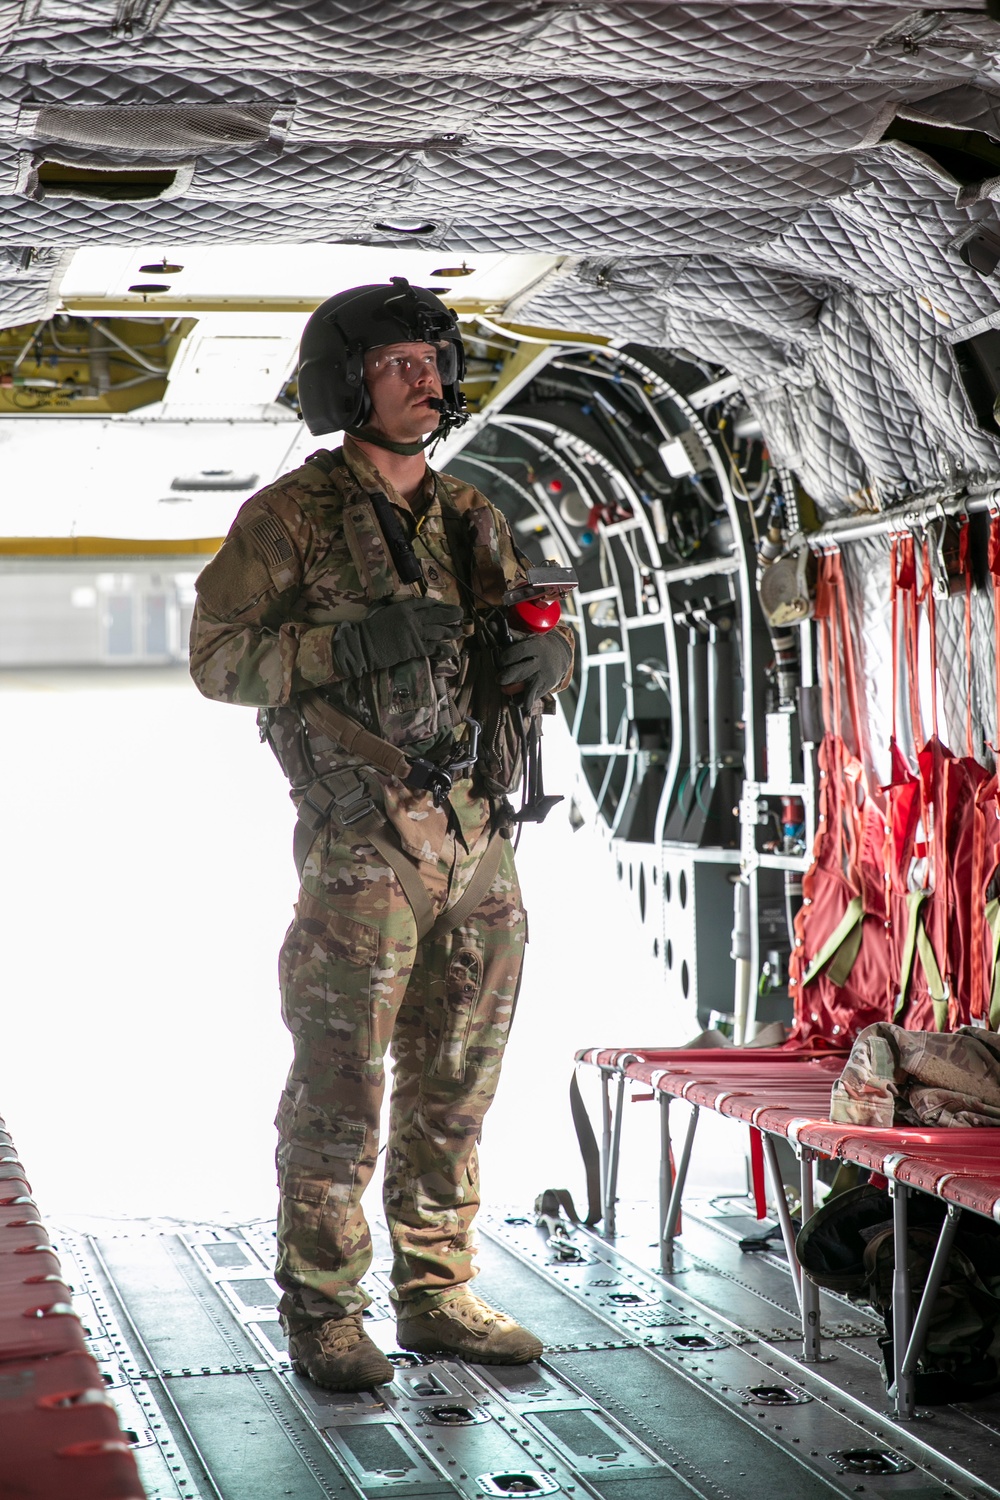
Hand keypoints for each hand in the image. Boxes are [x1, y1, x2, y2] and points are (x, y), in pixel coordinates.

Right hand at [332, 598, 463, 676]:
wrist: (365, 645)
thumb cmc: (372, 628)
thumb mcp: (385, 611)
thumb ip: (400, 610)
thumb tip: (412, 611)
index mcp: (404, 607)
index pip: (426, 603)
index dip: (438, 604)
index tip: (446, 606)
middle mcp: (413, 618)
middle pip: (437, 615)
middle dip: (451, 614)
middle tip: (461, 614)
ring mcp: (415, 633)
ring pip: (438, 631)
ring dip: (451, 631)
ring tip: (459, 631)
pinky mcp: (415, 648)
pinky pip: (433, 648)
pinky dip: (442, 650)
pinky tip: (450, 650)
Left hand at [498, 630, 572, 708]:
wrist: (560, 656)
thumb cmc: (537, 646)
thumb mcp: (526, 638)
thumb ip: (507, 634)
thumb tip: (489, 624)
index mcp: (535, 647)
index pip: (518, 652)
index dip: (505, 658)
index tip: (500, 661)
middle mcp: (540, 662)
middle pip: (519, 672)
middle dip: (505, 677)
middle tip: (498, 679)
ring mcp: (543, 676)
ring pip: (525, 688)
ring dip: (511, 691)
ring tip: (504, 689)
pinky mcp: (545, 688)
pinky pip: (530, 698)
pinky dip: (521, 702)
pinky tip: (514, 700)